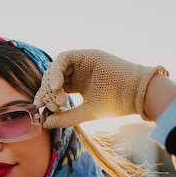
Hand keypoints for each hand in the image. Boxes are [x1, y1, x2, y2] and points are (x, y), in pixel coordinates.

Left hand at [33, 49, 167, 128]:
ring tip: (55, 96)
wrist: (135, 95)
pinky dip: (56, 70)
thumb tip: (44, 122)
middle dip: (46, 90)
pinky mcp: (87, 54)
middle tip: (46, 103)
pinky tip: (57, 86)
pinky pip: (64, 57)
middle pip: (53, 77)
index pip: (55, 88)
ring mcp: (83, 62)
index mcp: (79, 84)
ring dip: (51, 81)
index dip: (46, 96)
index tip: (40, 107)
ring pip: (56, 66)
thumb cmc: (114, 105)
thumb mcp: (84, 113)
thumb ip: (64, 117)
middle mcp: (79, 72)